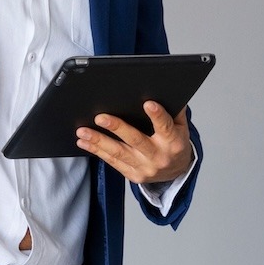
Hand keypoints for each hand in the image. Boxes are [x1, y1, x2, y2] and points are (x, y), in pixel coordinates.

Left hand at [75, 102, 191, 184]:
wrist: (177, 172)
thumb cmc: (176, 144)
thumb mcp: (181, 126)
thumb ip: (174, 111)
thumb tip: (165, 89)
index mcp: (173, 142)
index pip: (165, 127)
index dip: (157, 115)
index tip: (148, 103)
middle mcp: (159, 156)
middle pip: (136, 140)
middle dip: (117, 128)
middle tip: (100, 118)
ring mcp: (145, 167)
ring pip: (119, 153)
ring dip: (99, 141)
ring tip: (83, 131)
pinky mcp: (133, 175)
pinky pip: (113, 162)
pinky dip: (97, 151)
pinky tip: (85, 143)